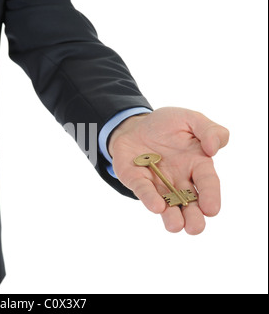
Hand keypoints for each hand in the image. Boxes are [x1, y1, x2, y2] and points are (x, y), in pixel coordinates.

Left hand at [108, 107, 229, 234]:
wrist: (134, 125)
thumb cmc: (166, 125)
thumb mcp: (191, 119)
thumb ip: (209, 130)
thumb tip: (214, 148)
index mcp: (197, 165)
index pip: (208, 183)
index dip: (211, 196)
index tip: (212, 210)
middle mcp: (179, 179)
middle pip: (189, 202)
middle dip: (193, 217)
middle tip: (195, 229)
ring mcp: (158, 184)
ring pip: (167, 204)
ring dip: (171, 217)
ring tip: (175, 227)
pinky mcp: (138, 181)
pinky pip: (144, 191)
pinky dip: (149, 198)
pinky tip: (156, 207)